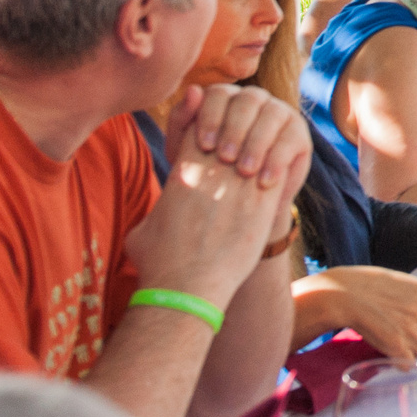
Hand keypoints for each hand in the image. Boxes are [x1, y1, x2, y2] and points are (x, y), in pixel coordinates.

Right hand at [127, 103, 302, 304]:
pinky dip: (273, 167)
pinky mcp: (263, 205)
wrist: (188, 290)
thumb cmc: (159, 263)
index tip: (212, 138)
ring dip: (255, 149)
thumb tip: (157, 215)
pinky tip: (271, 173)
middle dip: (233, 134)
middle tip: (236, 145)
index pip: (200, 127)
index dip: (207, 127)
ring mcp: (241, 186)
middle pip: (230, 132)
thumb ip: (156, 210)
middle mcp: (213, 172)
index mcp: (183, 170)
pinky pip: (274, 170)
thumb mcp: (142, 228)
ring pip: (255, 147)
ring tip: (253, 158)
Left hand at [170, 82, 310, 195]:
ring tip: (244, 171)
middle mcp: (254, 98)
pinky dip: (277, 159)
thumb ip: (182, 119)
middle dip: (235, 129)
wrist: (234, 203)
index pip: (219, 93)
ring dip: (257, 143)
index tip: (204, 145)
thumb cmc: (205, 169)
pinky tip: (265, 181)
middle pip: (248, 101)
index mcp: (225, 97)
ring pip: (272, 115)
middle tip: (225, 158)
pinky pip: (291, 138)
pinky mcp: (298, 132)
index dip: (211, 117)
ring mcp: (279, 111)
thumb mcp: (184, 148)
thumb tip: (193, 89)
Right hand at [298, 267, 416, 365]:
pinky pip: (409, 364)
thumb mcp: (409, 284)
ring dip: (416, 352)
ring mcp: (412, 331)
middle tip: (413, 336)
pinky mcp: (396, 347)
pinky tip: (391, 351)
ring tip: (400, 342)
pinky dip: (401, 362)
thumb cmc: (373, 286)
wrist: (346, 293)